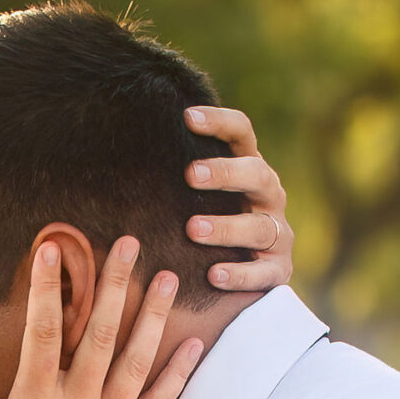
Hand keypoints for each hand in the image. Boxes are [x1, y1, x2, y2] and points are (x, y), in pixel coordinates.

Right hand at [0, 236, 202, 398]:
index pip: (40, 331)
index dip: (45, 287)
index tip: (51, 249)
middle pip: (100, 334)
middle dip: (116, 284)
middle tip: (129, 242)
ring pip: (136, 361)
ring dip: (153, 316)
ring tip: (169, 276)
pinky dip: (177, 374)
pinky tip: (194, 344)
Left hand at [183, 105, 294, 290]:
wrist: (236, 281)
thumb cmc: (202, 229)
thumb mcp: (192, 199)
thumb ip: (174, 178)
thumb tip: (120, 154)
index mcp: (248, 169)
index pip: (241, 133)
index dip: (219, 122)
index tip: (187, 117)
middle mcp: (269, 196)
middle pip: (257, 174)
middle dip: (225, 173)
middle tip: (190, 175)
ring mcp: (278, 234)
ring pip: (260, 226)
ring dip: (226, 227)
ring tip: (192, 229)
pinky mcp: (279, 271)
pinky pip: (264, 272)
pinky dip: (240, 274)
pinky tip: (213, 275)